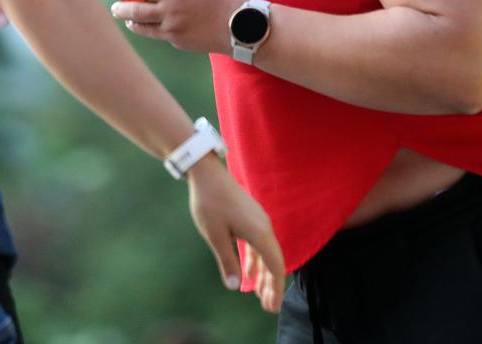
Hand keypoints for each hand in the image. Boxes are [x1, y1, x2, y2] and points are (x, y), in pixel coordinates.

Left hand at [186, 156, 285, 313]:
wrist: (207, 173)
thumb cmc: (210, 203)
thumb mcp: (215, 236)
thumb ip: (227, 261)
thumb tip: (235, 286)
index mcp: (259, 233)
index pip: (275, 267)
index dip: (275, 288)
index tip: (272, 307)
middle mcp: (264, 227)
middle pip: (274, 262)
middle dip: (271, 285)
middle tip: (268, 307)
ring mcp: (259, 221)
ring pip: (267, 254)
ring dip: (263, 275)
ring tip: (260, 295)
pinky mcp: (251, 218)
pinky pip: (259, 245)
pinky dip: (256, 261)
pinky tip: (249, 274)